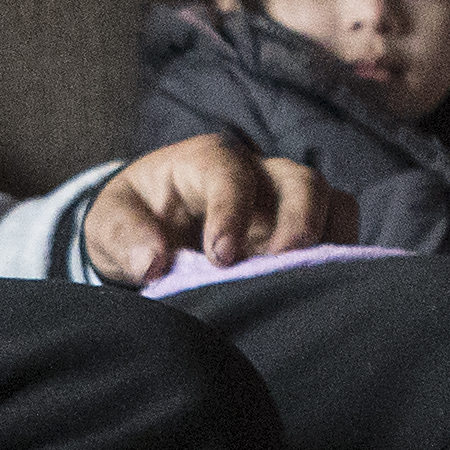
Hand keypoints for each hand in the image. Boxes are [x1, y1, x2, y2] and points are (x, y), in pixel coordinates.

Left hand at [87, 134, 354, 285]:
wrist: (148, 229)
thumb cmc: (132, 218)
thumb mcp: (109, 222)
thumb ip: (124, 237)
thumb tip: (153, 264)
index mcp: (206, 161)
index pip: (230, 175)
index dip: (230, 212)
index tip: (221, 258)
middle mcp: (257, 173)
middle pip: (300, 179)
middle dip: (299, 219)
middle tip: (281, 264)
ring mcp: (285, 201)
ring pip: (332, 202)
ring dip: (328, 239)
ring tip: (308, 280)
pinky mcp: (302, 229)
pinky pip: (340, 232)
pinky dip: (339, 256)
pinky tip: (320, 288)